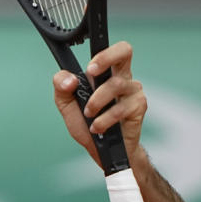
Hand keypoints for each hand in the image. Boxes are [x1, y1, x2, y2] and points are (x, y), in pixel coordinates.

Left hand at [52, 41, 146, 166]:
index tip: (89, 68)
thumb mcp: (67, 105)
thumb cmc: (87, 124)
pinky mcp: (139, 107)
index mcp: (107, 73)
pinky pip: (120, 108)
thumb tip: (70, 79)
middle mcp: (123, 78)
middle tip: (91, 73)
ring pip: (114, 85)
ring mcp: (133, 91)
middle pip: (125, 51)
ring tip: (89, 116)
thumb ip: (61, 87)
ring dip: (96, 102)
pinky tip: (98, 127)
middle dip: (105, 58)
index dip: (103, 52)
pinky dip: (104, 119)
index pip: (112, 50)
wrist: (102, 151)